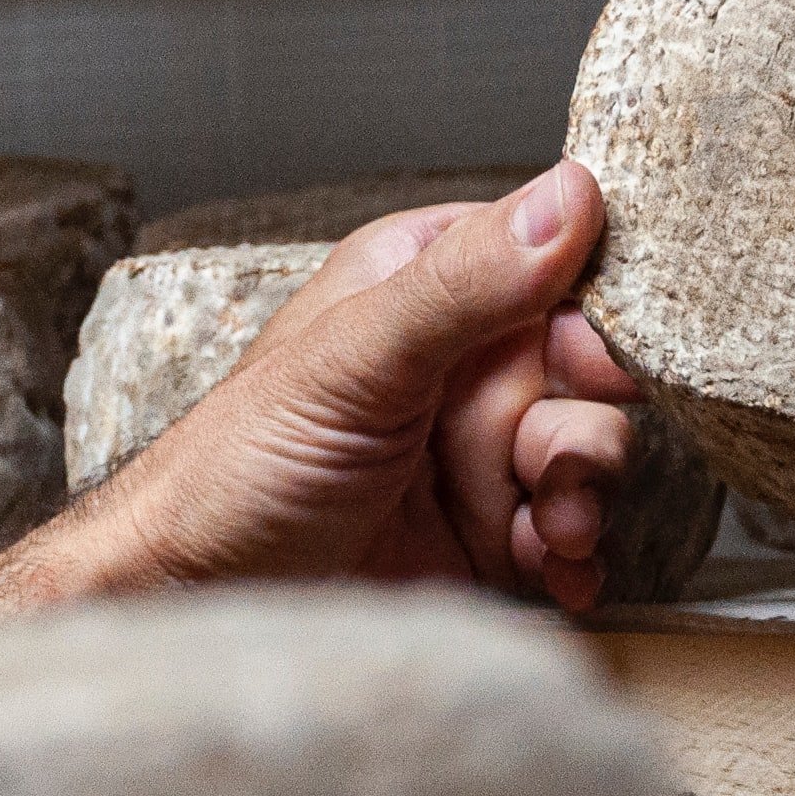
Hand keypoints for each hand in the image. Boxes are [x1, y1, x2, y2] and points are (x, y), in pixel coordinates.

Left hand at [0, 164, 650, 622]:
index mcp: (423, 281)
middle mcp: (457, 358)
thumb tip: (567, 196)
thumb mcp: (354, 361)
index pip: (553, 264)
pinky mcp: (483, 531)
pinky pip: (568, 533)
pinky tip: (551, 571)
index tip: (601, 366)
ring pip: (586, 454)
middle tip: (548, 465)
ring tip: (543, 530)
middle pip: (585, 371)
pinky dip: (572, 558)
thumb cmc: (233, 468)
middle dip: (582, 426)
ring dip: (579, 498)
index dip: (591, 319)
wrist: (193, 600)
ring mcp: (473, 448)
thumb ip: (463, 285)